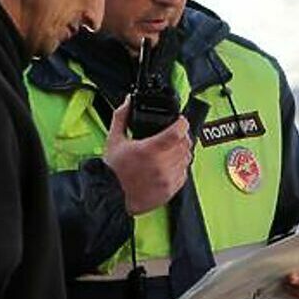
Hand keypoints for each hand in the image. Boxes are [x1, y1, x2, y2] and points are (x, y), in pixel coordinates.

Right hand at [103, 100, 191, 215]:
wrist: (111, 197)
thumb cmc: (113, 171)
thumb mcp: (114, 139)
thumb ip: (122, 117)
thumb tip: (128, 101)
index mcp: (149, 150)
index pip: (178, 131)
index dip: (182, 123)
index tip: (179, 121)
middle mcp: (161, 165)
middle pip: (185, 144)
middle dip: (182, 136)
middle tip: (175, 134)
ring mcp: (167, 179)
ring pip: (187, 158)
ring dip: (182, 151)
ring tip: (171, 150)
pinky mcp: (170, 190)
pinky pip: (185, 174)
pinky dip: (180, 167)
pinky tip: (169, 164)